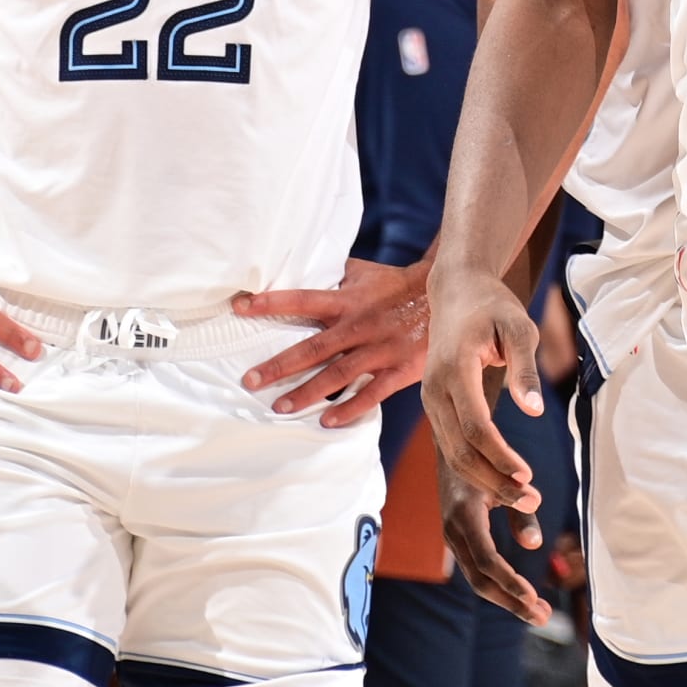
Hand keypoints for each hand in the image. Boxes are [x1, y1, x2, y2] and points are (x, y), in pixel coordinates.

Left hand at [235, 256, 428, 426]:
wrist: (446, 298)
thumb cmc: (397, 285)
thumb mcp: (364, 272)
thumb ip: (333, 274)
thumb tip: (300, 265)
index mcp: (348, 300)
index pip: (303, 299)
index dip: (272, 303)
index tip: (241, 308)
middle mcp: (359, 325)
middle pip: (313, 347)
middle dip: (279, 365)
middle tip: (250, 380)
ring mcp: (379, 349)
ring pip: (337, 374)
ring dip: (307, 393)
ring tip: (279, 408)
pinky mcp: (399, 370)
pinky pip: (371, 393)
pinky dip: (349, 408)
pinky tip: (326, 422)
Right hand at [422, 269, 544, 513]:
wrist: (457, 290)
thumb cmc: (494, 306)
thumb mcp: (519, 327)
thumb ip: (525, 368)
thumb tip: (534, 410)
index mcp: (454, 368)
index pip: (475, 426)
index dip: (500, 456)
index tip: (528, 476)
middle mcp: (434, 388)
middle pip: (460, 450)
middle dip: (494, 480)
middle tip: (531, 501)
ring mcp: (430, 398)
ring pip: (452, 453)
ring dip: (485, 480)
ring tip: (522, 497)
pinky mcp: (434, 404)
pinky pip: (450, 444)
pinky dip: (474, 467)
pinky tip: (501, 479)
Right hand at [438, 453, 548, 625]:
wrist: (454, 445)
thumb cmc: (487, 461)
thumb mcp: (507, 482)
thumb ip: (522, 512)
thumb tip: (534, 545)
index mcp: (465, 515)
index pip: (487, 560)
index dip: (510, 583)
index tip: (533, 599)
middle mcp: (454, 530)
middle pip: (480, 579)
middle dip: (511, 601)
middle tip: (542, 617)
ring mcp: (452, 537)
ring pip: (477, 578)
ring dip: (507, 598)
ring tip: (537, 611)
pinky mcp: (456, 539)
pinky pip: (475, 569)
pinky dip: (498, 585)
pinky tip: (519, 594)